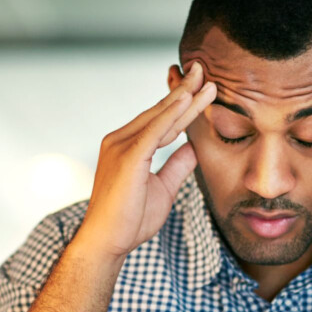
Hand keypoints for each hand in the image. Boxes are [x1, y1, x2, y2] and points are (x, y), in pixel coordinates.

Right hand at [75, 63, 216, 261]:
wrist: (107, 242)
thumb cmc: (130, 220)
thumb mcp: (164, 188)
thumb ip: (177, 166)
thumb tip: (193, 148)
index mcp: (129, 146)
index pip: (162, 120)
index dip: (183, 104)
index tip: (202, 87)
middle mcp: (121, 140)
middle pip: (160, 111)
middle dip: (184, 91)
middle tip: (203, 69)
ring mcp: (121, 146)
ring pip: (159, 117)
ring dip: (184, 97)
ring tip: (204, 79)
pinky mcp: (127, 157)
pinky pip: (153, 131)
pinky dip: (170, 114)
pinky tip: (186, 100)